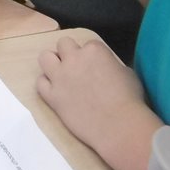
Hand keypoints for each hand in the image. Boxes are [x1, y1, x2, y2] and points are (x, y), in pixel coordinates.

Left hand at [36, 34, 158, 169]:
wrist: (119, 126)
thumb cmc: (129, 100)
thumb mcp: (127, 73)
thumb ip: (112, 65)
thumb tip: (108, 69)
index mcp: (94, 50)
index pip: (87, 44)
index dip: (91, 56)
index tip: (95, 66)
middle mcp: (74, 58)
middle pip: (63, 44)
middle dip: (68, 53)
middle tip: (75, 67)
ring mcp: (60, 76)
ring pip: (45, 57)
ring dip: (52, 63)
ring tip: (60, 74)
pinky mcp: (52, 96)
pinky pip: (39, 83)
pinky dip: (46, 85)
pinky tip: (55, 91)